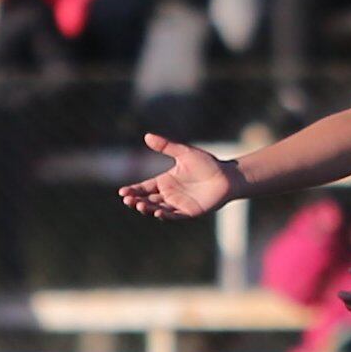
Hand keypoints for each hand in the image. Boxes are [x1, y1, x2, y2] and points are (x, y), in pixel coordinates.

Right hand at [118, 133, 236, 220]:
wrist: (227, 176)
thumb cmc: (207, 163)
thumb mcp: (184, 152)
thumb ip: (166, 146)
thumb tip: (147, 136)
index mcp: (165, 181)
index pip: (144, 187)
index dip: (133, 190)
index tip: (122, 192)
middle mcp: (169, 194)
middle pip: (147, 200)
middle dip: (136, 200)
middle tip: (127, 199)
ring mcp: (178, 204)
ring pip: (157, 208)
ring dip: (147, 208)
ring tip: (138, 205)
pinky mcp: (188, 212)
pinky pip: (173, 215)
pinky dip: (164, 215)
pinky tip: (156, 213)